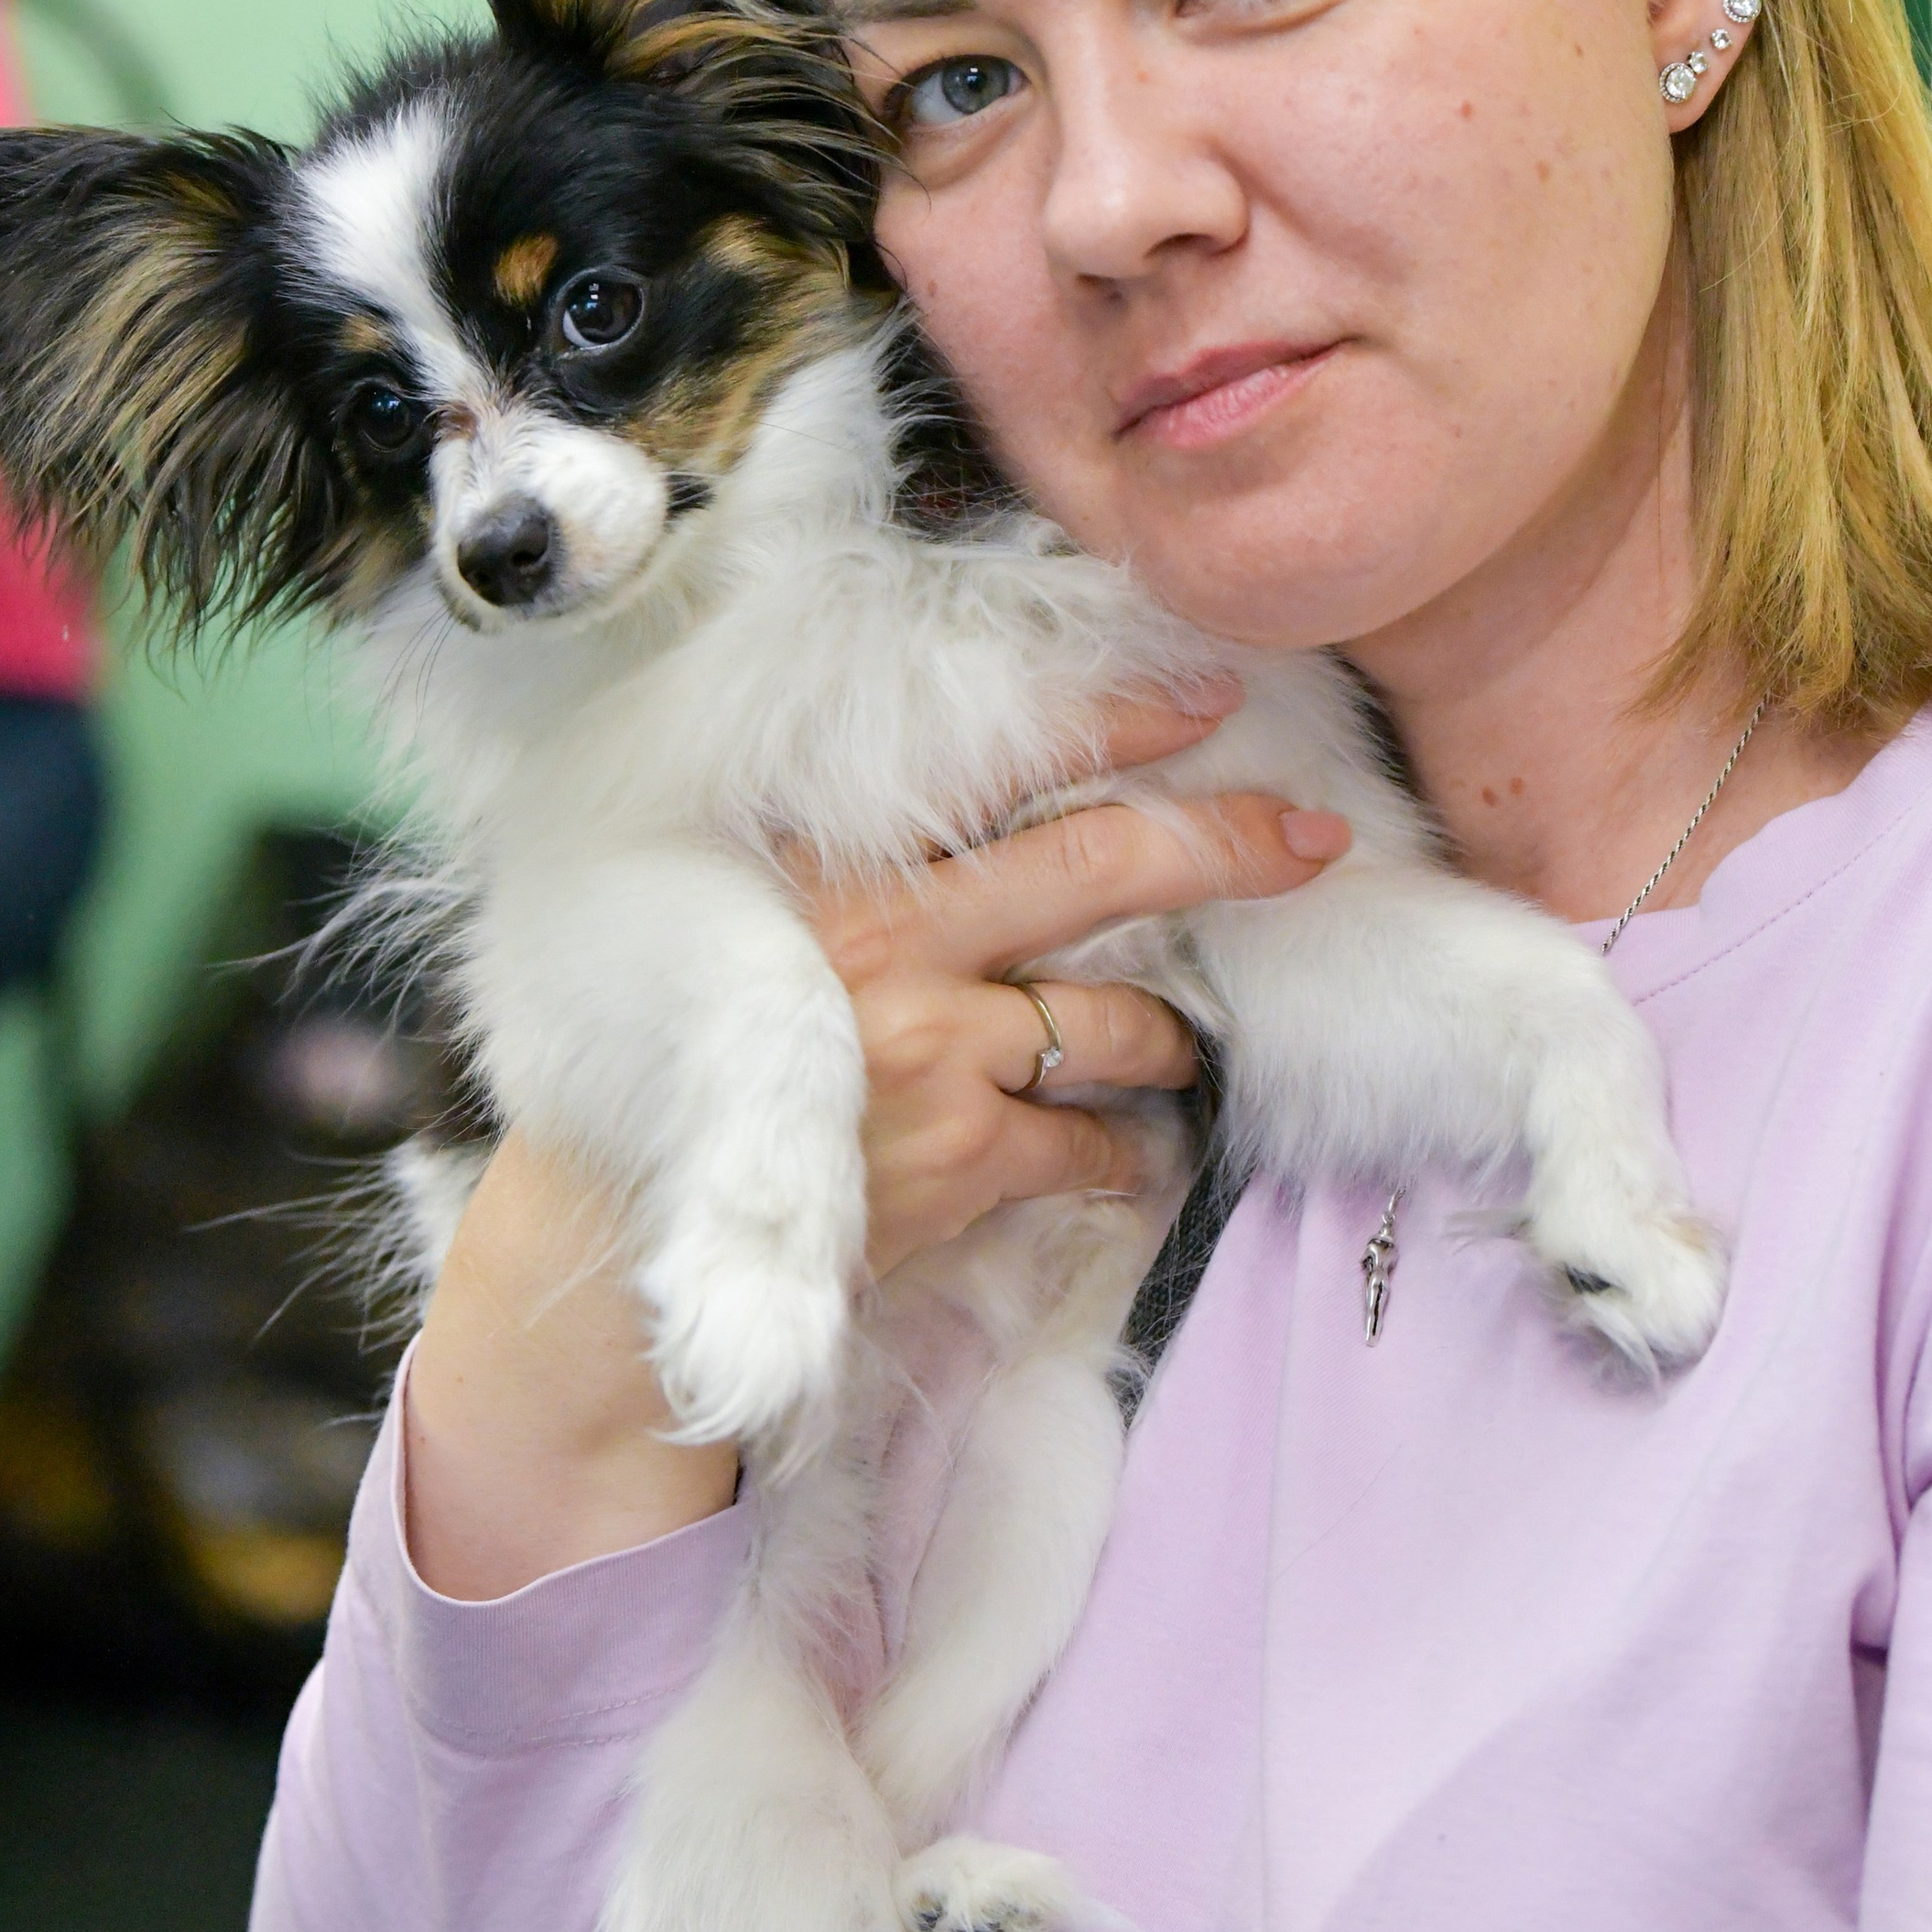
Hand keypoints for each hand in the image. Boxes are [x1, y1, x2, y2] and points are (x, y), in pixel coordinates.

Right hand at [404, 693, 1349, 1593]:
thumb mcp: (730, 932)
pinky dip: (1125, 1151)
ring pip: (1118, 1015)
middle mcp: (881, 940)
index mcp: (822, 864)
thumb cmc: (674, 1068)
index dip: (1112, 723)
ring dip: (1170, 1030)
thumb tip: (966, 815)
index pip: (992, 764)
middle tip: (1311, 837)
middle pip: (1100, 864)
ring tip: (1179, 1041)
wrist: (619, 1233)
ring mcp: (927, 1049)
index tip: (1204, 698)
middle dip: (1226, 844)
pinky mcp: (958, 1158)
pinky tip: (1126, 1155)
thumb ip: (839, 872)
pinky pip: (1091, 1140)